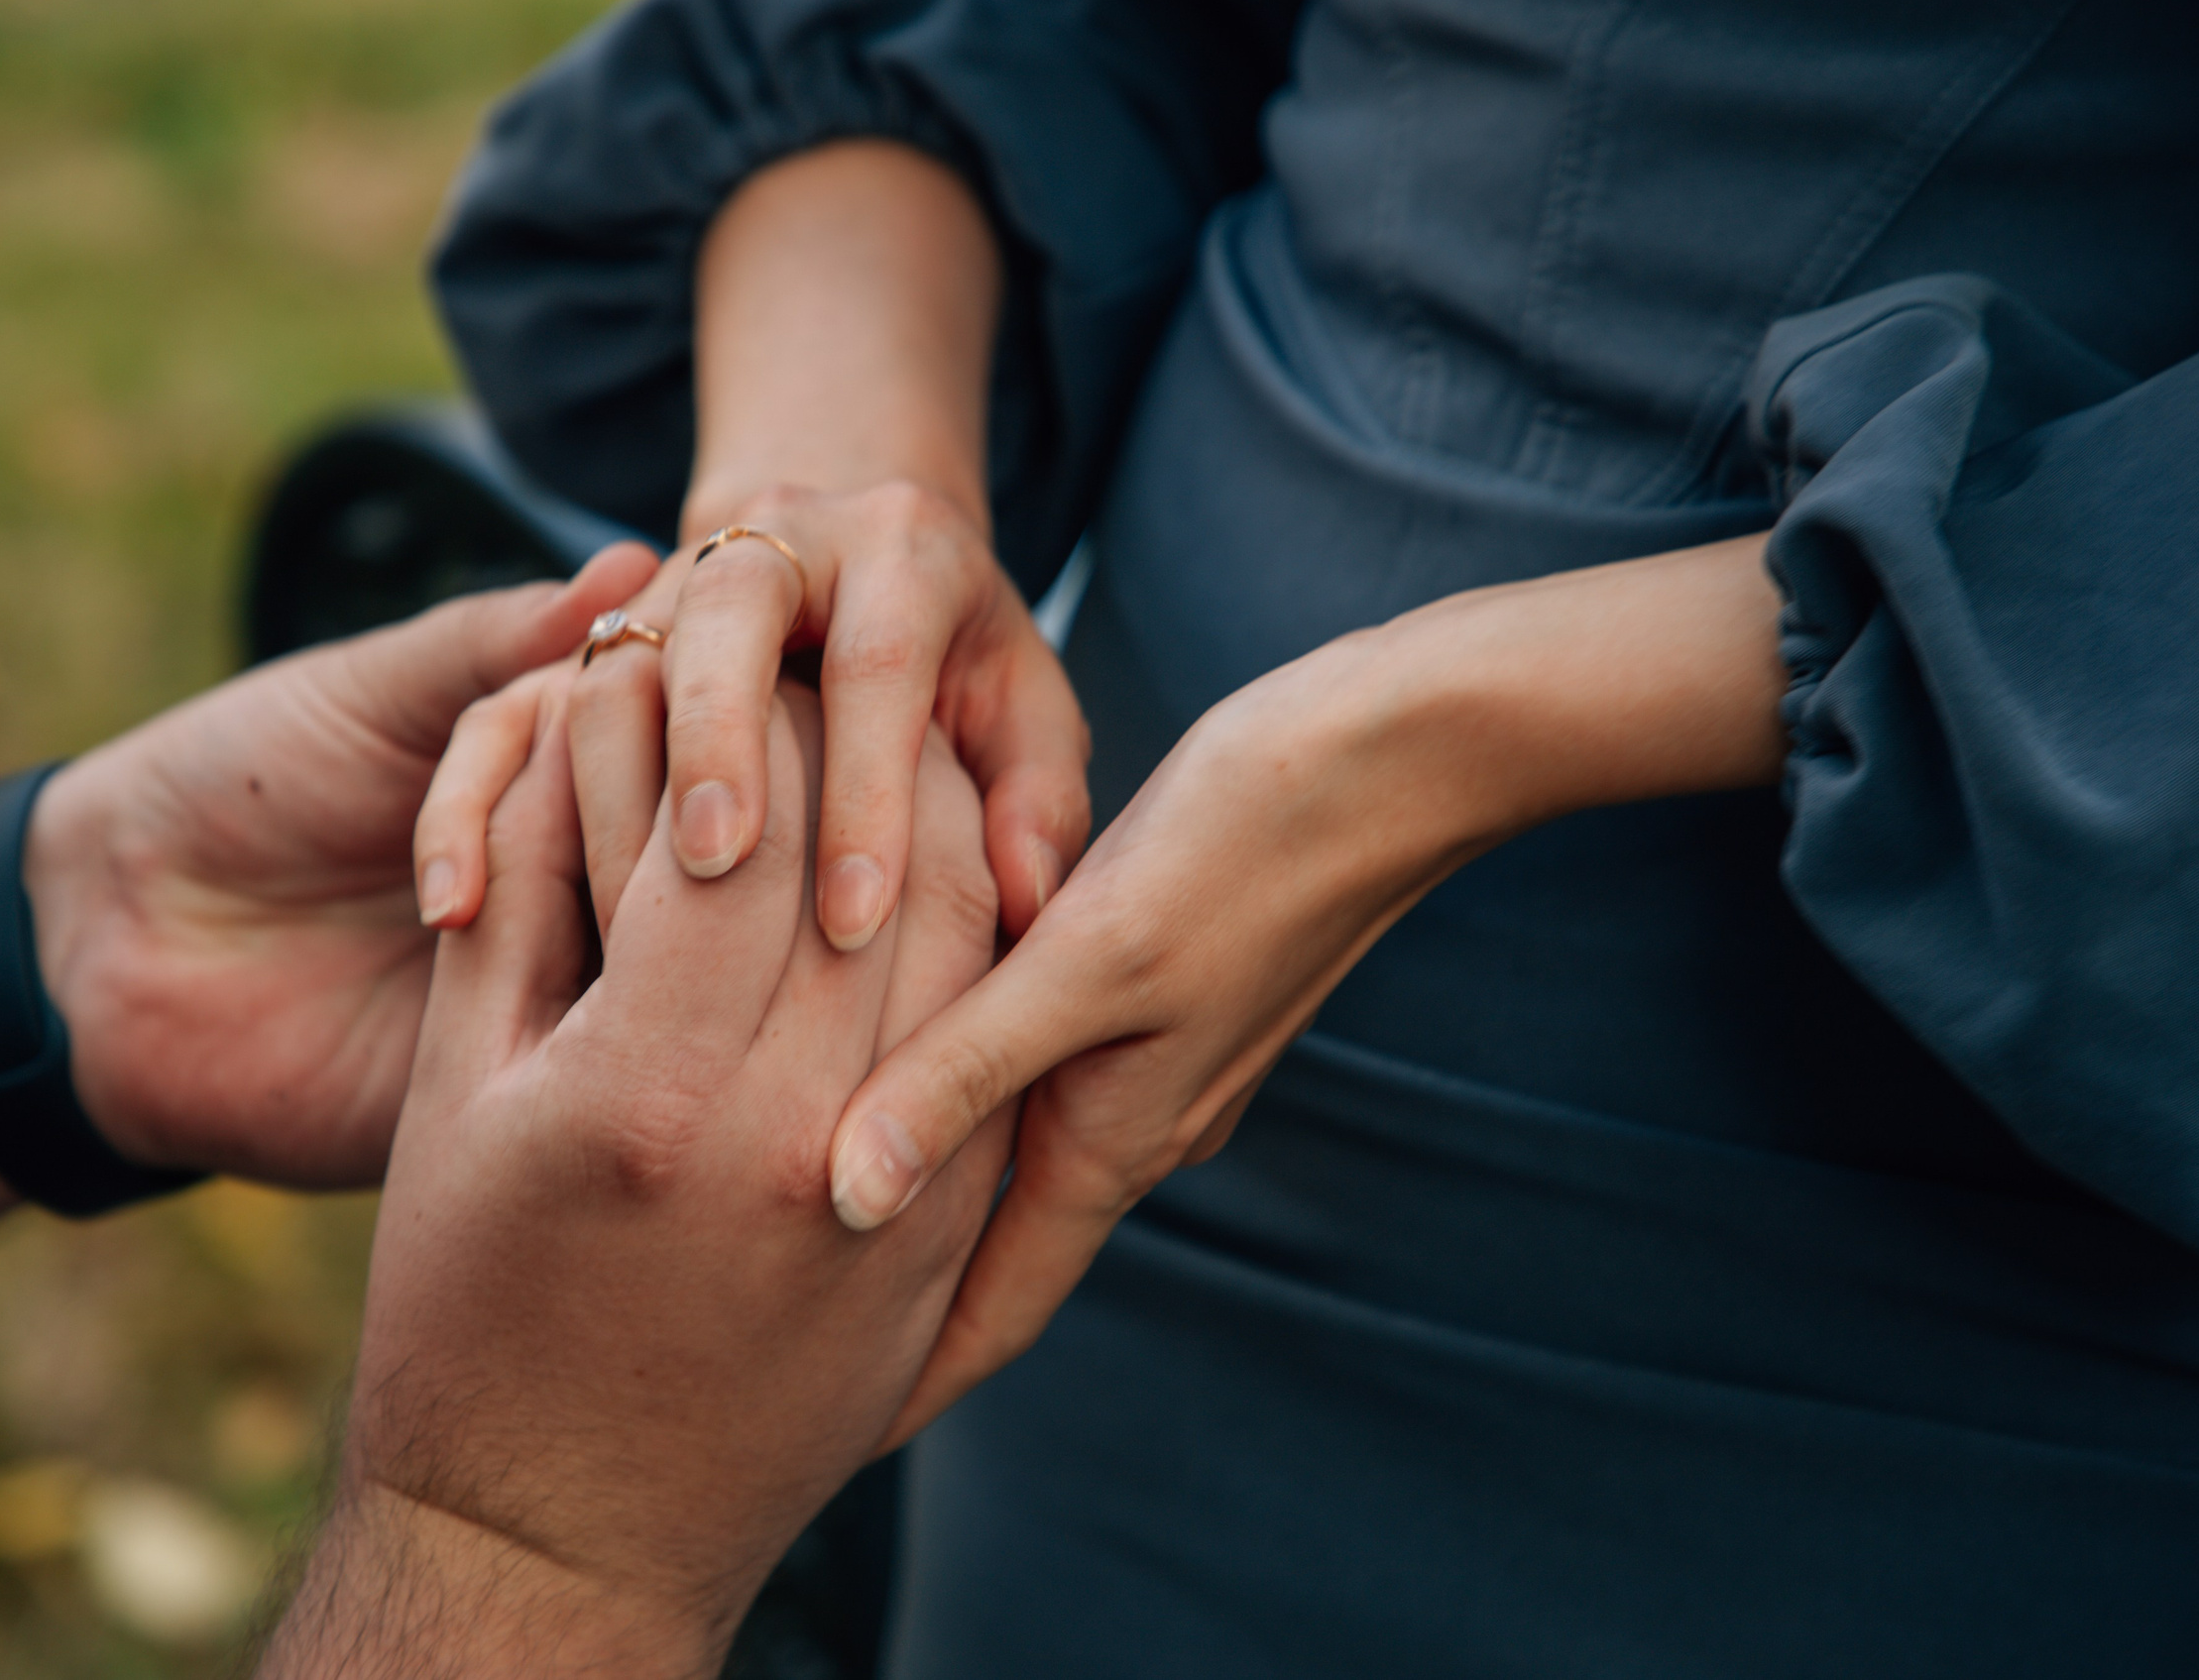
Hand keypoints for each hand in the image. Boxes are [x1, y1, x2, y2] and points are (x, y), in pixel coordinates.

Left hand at [25, 543, 655, 1186]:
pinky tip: (629, 993)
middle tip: (693, 813)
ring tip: (664, 891)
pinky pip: (614, 1056)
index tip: (712, 691)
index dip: (709, 708)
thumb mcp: (368, 691)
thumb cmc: (234, 783)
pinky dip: (630, 1019)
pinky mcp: (536, 1079)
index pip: (681, 724)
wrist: (105, 944)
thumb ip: (497, 642)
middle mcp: (587, 865)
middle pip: (704, 834)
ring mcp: (570, 975)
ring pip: (681, 942)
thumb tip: (637, 567)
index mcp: (558, 762)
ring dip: (675, 914)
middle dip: (702, 816)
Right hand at [263, 676, 1009, 1675]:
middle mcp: (791, 1140)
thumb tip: (570, 725)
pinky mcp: (941, 1251)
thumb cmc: (467, 1312)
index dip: (734, 724)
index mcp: (647, 1093)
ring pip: (970, 946)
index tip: (721, 668)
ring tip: (899, 756)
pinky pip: (998, 1049)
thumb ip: (514, 899)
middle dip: (862, 745)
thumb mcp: (457, 1097)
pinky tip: (942, 888)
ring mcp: (889, 1203)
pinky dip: (981, 943)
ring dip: (946, 826)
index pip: (743, 831)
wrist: (557, 1538)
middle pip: (886, 867)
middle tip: (832, 677)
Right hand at [408, 488, 1091, 953]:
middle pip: (726, 612)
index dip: (867, 789)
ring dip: (604, 778)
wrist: (856, 577)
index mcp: (899, 550)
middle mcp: (772, 544)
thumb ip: (1036, 800)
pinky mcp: (578, 641)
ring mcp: (662, 588)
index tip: (860, 918)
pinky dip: (471, 802)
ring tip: (613, 914)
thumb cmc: (959, 674)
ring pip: (608, 652)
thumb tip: (1035, 900)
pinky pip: (496, 707)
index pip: (876, 663)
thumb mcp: (1023, 719)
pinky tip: (458, 909)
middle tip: (721, 869)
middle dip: (719, 740)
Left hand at [827, 540, 1791, 1442]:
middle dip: (909, 1308)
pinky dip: (973, 1089)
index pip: (998, 1308)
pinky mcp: (1166, 988)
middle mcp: (1139, 1120)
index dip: (910, 1381)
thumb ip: (967, 1073)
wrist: (1403, 754)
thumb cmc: (1252, 840)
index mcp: (1118, 1139)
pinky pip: (1043, 1069)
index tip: (822, 1444)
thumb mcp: (1094, 959)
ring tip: (823, 1217)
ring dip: (939, 1199)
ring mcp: (1160, 1060)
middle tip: (795, 1343)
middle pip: (1001, 1252)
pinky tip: (916, 1053)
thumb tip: (844, 1205)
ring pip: (1019, 1158)